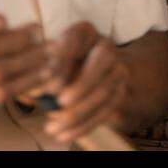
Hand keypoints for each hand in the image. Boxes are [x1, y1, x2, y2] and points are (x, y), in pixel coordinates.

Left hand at [44, 21, 128, 141]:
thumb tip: (50, 86)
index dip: (64, 55)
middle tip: (59, 102)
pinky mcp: (119, 93)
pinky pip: (105, 111)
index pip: (76, 36)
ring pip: (104, 91)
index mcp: (85, 31)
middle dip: (81, 84)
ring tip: (52, 128)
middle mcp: (106, 46)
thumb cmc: (63, 61)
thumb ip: (51, 66)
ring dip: (79, 112)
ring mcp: (118, 70)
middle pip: (102, 61)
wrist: (96, 71)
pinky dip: (84, 126)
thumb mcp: (53, 56)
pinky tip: (64, 135)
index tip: (48, 72)